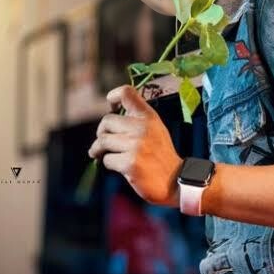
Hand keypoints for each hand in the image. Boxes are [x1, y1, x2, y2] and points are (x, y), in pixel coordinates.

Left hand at [88, 84, 182, 206]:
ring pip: (102, 141)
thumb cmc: (160, 155)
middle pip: (106, 121)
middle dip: (101, 133)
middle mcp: (142, 127)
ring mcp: (136, 145)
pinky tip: (119, 166)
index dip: (113, 97)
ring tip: (102, 154)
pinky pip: (106, 159)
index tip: (112, 107)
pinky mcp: (130, 163)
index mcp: (149, 116)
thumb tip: (109, 117)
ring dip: (99, 150)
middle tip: (104, 142)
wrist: (175, 181)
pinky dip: (108, 164)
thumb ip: (137, 119)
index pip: (126, 92)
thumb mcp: (155, 129)